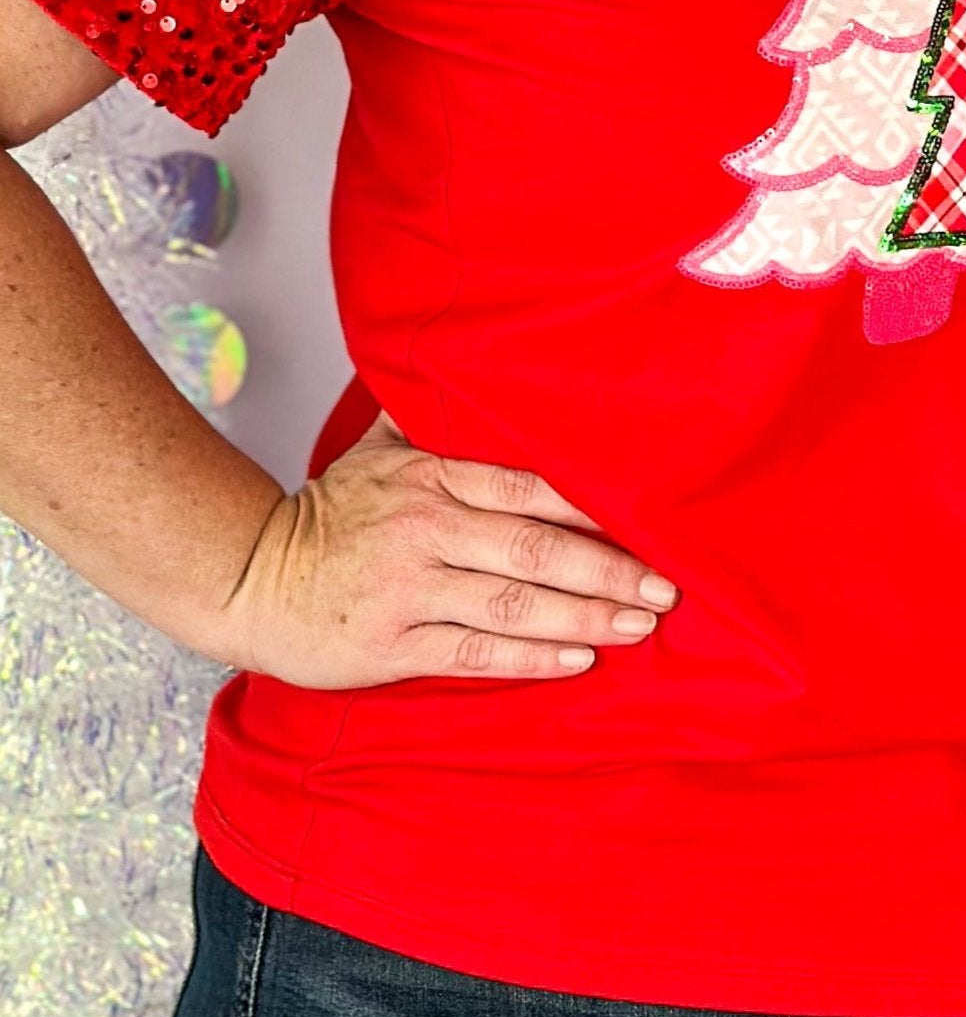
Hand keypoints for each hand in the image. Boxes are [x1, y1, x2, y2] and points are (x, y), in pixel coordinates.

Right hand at [213, 419, 676, 687]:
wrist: (247, 578)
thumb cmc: (329, 517)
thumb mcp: (377, 451)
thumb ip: (432, 415)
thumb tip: (475, 357)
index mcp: (431, 479)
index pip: (528, 486)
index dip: (594, 507)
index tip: (651, 520)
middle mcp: (425, 531)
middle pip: (534, 548)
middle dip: (608, 570)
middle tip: (667, 587)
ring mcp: (409, 590)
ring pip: (513, 604)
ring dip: (585, 616)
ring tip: (641, 625)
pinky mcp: (391, 645)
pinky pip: (475, 651)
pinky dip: (531, 656)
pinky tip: (579, 659)